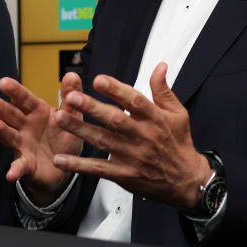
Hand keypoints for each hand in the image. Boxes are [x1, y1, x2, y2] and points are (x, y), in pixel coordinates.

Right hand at [0, 73, 85, 204]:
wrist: (64, 167)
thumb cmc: (65, 137)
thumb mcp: (72, 117)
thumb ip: (71, 97)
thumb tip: (72, 75)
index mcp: (37, 112)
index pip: (24, 99)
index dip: (15, 91)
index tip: (4, 82)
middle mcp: (26, 127)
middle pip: (11, 115)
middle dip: (0, 108)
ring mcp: (23, 145)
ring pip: (10, 136)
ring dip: (2, 131)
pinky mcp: (26, 165)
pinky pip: (19, 167)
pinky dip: (15, 170)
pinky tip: (11, 175)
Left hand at [54, 62, 211, 210]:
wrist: (185, 180)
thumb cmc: (179, 143)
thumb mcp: (178, 113)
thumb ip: (163, 90)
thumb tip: (159, 66)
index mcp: (155, 119)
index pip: (134, 101)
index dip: (116, 90)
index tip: (99, 80)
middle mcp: (142, 136)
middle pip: (114, 120)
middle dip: (92, 108)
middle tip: (72, 97)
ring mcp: (132, 156)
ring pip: (102, 141)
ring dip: (80, 129)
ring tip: (61, 118)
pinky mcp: (123, 174)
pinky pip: (98, 169)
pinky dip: (79, 165)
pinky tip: (61, 158)